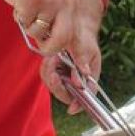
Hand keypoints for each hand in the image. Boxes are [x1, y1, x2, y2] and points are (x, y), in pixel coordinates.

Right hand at [0, 0, 79, 56]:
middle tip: (40, 41)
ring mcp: (48, 1)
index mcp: (72, 6)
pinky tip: (20, 2)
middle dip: (48, 47)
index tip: (85, 73)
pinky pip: (24, 22)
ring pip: (37, 33)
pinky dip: (19, 17)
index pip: (77, 36)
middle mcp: (65, 3)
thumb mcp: (52, 4)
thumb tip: (59, 51)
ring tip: (28, 9)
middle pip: (62, 40)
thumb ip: (57, 25)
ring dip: (28, 26)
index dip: (80, 56)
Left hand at [39, 0, 103, 114]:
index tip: (71, 109)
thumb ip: (83, 63)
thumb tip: (82, 79)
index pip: (84, 98)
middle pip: (64, 94)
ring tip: (56, 58)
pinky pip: (46, 74)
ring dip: (51, 73)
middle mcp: (75, 80)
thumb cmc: (85, 38)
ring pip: (53, 84)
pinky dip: (47, 67)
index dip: (78, 105)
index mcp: (87, 78)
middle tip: (55, 73)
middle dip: (58, 85)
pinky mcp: (53, 70)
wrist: (75, 26)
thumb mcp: (88, 48)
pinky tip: (52, 57)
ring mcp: (63, 76)